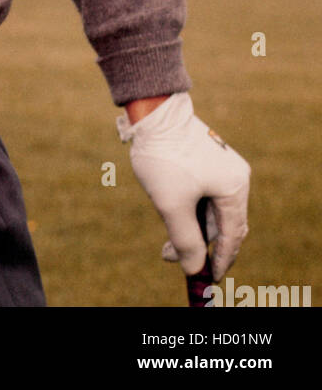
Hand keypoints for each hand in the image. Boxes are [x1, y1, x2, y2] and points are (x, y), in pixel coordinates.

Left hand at [117, 92, 250, 279]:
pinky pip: (203, 194)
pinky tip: (169, 213)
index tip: (205, 278)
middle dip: (199, 244)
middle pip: (222, 224)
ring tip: (165, 239)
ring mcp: (223, 166)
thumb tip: (193, 268)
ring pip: (210, 210)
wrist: (153, 110)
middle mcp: (235, 177)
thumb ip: (185, 240)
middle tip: (174, 257)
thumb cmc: (164, 156)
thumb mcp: (172, 204)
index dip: (219, 260)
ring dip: (190, 227)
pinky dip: (189, 209)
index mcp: (235, 187)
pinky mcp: (208, 160)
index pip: (232, 235)